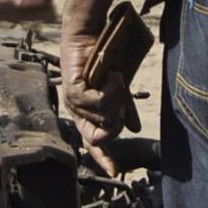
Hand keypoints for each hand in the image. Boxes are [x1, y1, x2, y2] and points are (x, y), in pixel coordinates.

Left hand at [58, 33, 135, 173]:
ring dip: (116, 97)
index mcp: (86, 115)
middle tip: (120, 94)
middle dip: (118, 119)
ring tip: (113, 78)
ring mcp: (72, 103)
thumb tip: (134, 129)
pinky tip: (109, 75)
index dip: (104, 158)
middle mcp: (77, 113)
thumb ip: (124, 109)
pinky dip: (110, 89)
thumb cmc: (101, 61)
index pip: (93, 143)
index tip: (114, 172)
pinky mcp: (72, 90)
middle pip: (103, 134)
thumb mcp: (117, 90)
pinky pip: (98, 102)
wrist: (90, 36)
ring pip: (104, 117)